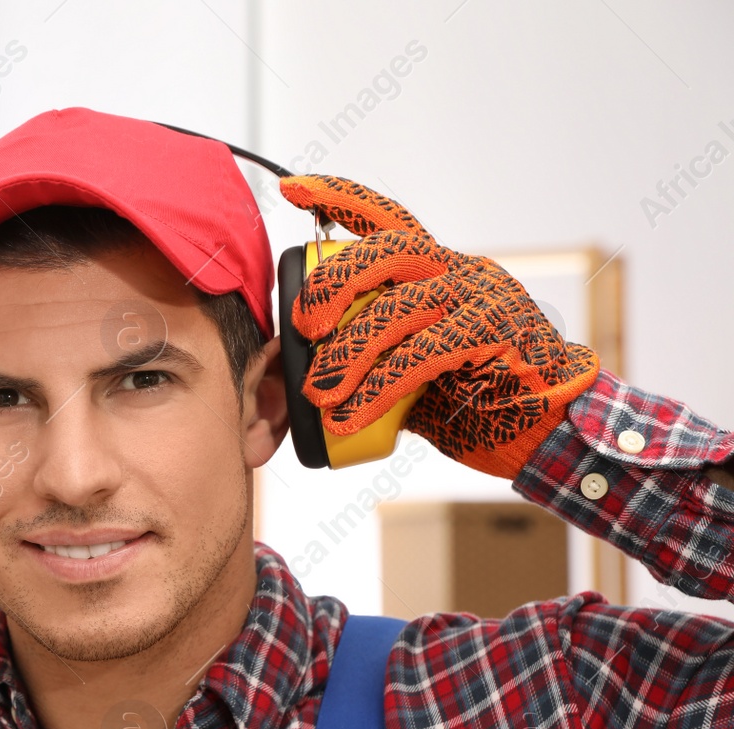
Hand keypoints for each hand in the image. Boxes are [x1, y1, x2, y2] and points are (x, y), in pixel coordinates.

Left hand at [279, 174, 598, 478]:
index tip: (293, 190)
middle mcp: (458, 271)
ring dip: (348, 354)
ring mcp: (482, 298)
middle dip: (335, 283)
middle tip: (304, 327)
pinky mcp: (495, 334)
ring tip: (318, 393)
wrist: (543, 430)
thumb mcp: (411, 368)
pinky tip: (348, 416)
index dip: (340, 200)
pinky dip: (377, 389)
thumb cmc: (473, 397)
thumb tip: (306, 368)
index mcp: (434, 271)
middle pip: (389, 250)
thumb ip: (373, 352)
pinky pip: (422, 355)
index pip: (387, 219)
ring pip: (400, 308)